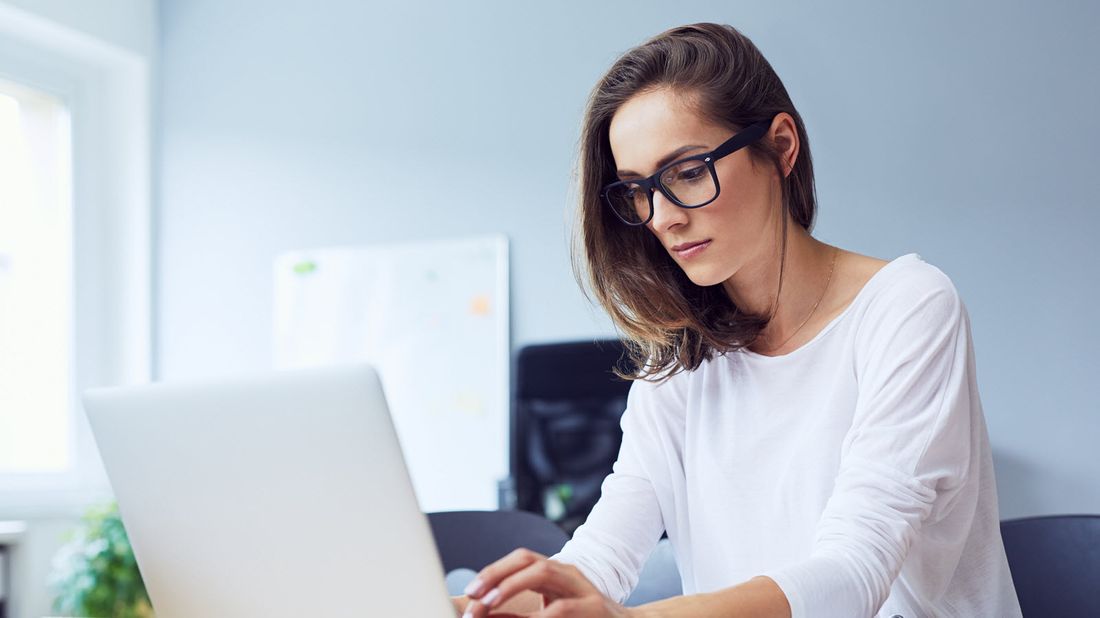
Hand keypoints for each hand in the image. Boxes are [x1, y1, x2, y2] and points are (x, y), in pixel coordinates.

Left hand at [462, 548, 632, 617]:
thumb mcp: (551, 613)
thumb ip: (520, 614)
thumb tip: (482, 614)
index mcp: (557, 574)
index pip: (522, 558)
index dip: (493, 571)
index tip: (471, 592)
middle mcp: (570, 574)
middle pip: (529, 559)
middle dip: (497, 574)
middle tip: (475, 597)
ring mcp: (584, 588)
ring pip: (545, 572)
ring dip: (511, 587)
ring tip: (490, 605)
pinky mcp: (596, 607)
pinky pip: (562, 608)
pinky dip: (539, 616)